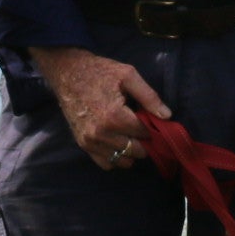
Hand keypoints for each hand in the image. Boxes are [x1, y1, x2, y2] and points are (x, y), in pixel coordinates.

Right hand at [33, 44, 172, 171]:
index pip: (145, 133)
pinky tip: (118, 142)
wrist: (67, 72)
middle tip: (143, 129)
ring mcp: (90, 141)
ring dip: (131, 152)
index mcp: (114, 116)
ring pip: (123, 160)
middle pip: (136, 150)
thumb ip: (149, 96)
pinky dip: (115, 157)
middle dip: (144, 141)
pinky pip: (106, 164)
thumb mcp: (128, 75)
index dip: (152, 127)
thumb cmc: (99, 72)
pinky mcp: (83, 144)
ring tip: (131, 135)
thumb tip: (167, 116)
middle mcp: (101, 133)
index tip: (153, 121)